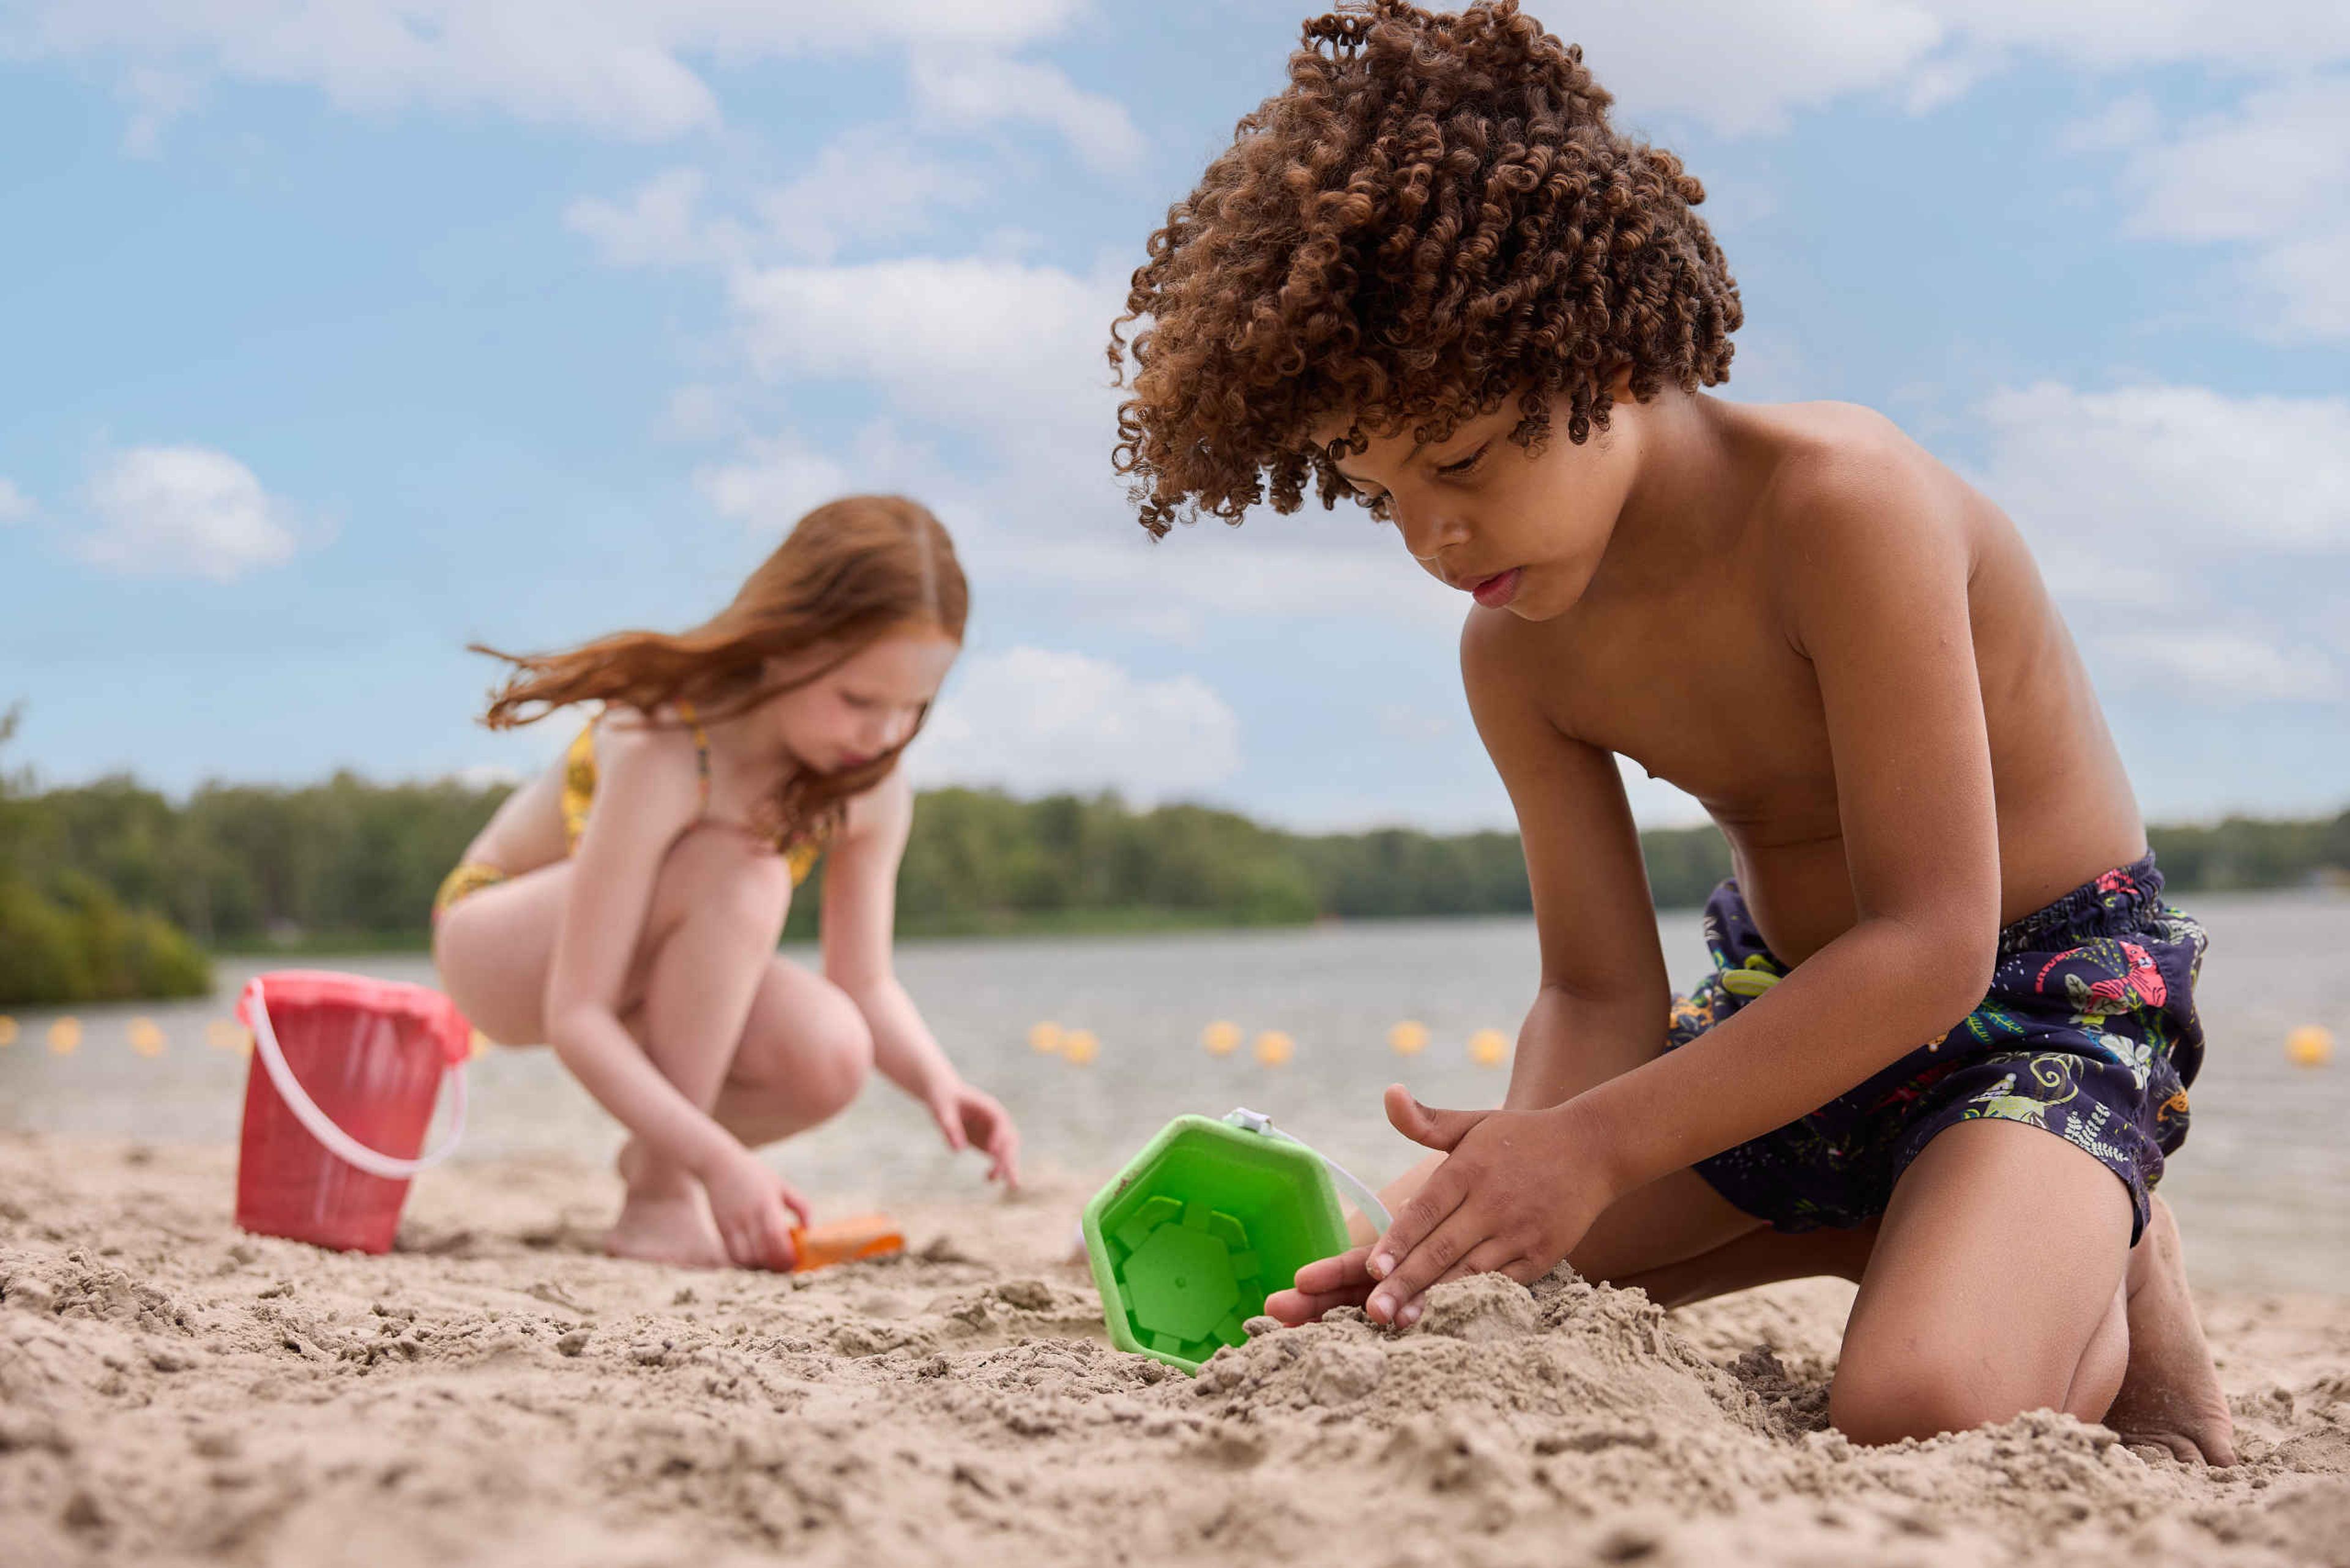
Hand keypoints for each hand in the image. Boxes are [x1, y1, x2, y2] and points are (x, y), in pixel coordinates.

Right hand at [700, 1144, 813, 1270]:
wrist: (719, 1164)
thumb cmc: (754, 1174)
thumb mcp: (781, 1184)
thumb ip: (800, 1205)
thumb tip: (809, 1229)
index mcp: (766, 1203)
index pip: (775, 1235)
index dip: (786, 1253)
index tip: (795, 1259)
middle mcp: (748, 1216)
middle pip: (762, 1251)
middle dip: (777, 1265)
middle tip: (787, 1266)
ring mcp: (733, 1224)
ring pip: (746, 1257)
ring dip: (761, 1266)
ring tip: (772, 1263)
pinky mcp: (722, 1229)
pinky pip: (733, 1255)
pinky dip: (746, 1263)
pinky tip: (756, 1258)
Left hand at [926, 1077, 1020, 1186]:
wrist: (943, 1095)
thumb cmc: (943, 1098)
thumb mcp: (941, 1110)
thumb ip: (950, 1127)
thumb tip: (958, 1150)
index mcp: (988, 1107)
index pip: (999, 1121)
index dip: (998, 1136)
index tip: (991, 1152)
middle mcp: (995, 1120)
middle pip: (1009, 1138)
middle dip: (1009, 1157)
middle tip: (1010, 1177)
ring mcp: (993, 1132)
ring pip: (1007, 1150)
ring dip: (1005, 1165)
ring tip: (995, 1179)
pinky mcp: (987, 1142)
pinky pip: (996, 1156)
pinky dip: (996, 1168)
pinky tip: (988, 1179)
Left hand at [1271, 1085, 1615, 1328]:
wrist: (1593, 1149)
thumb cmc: (1520, 1137)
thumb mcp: (1472, 1123)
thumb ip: (1425, 1120)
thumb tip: (1388, 1093)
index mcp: (1469, 1169)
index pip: (1425, 1209)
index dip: (1398, 1240)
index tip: (1371, 1268)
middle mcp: (1492, 1202)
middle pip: (1442, 1248)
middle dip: (1406, 1282)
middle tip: (1374, 1311)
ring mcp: (1519, 1232)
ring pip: (1470, 1273)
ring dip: (1435, 1299)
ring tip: (1402, 1323)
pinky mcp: (1541, 1256)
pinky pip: (1503, 1284)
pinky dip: (1476, 1301)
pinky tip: (1448, 1320)